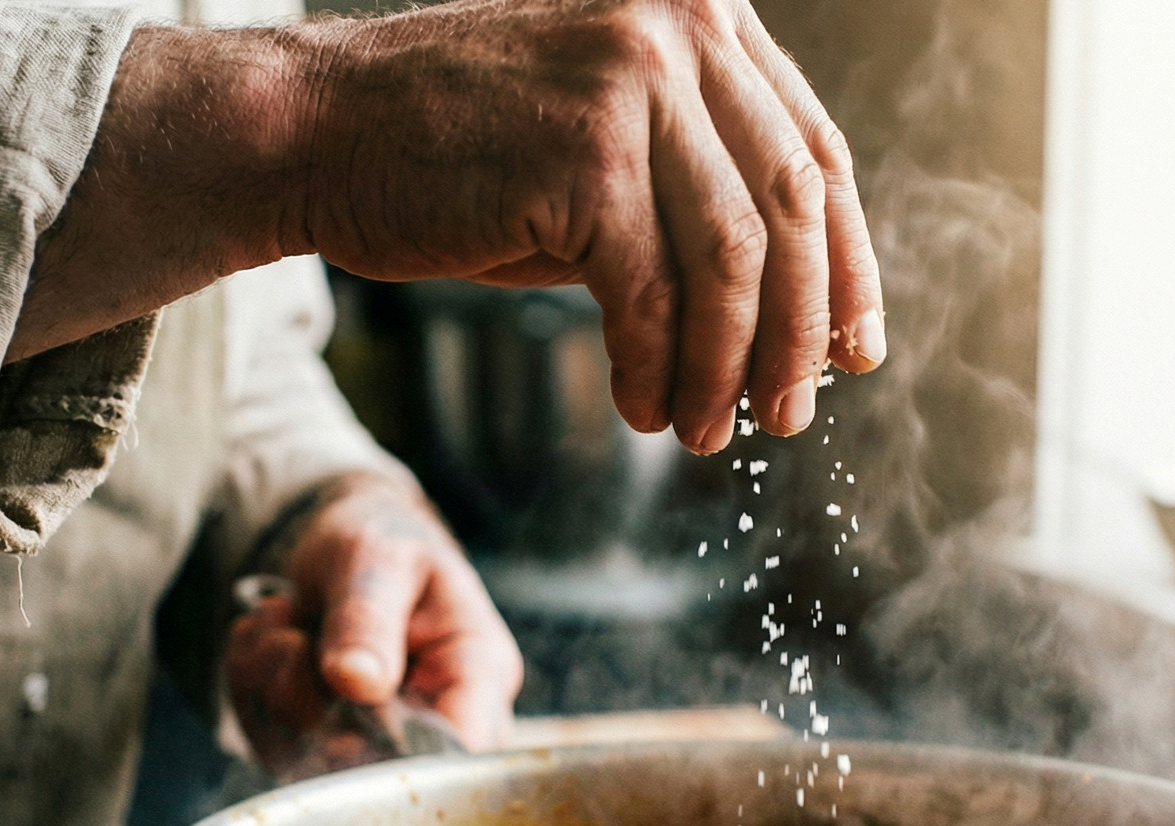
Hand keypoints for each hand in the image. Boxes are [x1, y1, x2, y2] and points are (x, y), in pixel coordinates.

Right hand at [15, 0, 885, 453]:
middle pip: (791, 210)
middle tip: (791, 417)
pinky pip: (652, 294)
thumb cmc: (456, 156)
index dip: (848, 269)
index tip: (858, 353)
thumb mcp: (601, 153)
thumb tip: (800, 317)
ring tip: (714, 435)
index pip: (813, 157)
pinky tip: (645, 410)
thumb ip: (694, 199)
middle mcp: (679, 28)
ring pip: (733, 261)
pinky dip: (658, 367)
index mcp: (699, 19)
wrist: (316, 135)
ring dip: (731, 366)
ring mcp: (633, 81)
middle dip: (802, 333)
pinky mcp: (584, 152)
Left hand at [224, 474, 521, 772]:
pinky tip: (269, 637)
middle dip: (312, 707)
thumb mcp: (380, 558)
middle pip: (378, 771)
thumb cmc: (385, 541)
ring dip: (271, 688)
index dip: (408, 761)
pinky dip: (251, 687)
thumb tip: (358, 682)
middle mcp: (434, 720)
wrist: (345, 544)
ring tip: (282, 621)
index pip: (469, 749)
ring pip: (309, 761)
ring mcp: (376, 740)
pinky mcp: (323, 744)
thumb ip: (369, 616)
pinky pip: (269, 742)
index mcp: (477, 673)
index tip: (344, 725)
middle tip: (292, 640)